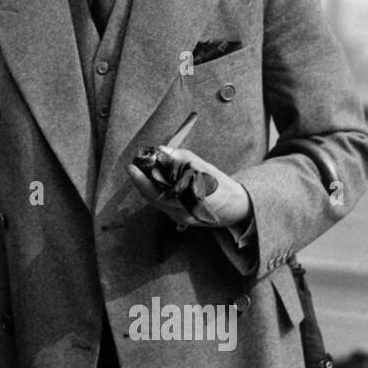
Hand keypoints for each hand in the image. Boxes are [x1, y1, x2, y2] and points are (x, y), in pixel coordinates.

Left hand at [127, 146, 250, 229]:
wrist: (236, 208)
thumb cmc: (221, 185)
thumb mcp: (205, 168)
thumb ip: (182, 158)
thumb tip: (160, 150)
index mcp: (188, 200)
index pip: (158, 192)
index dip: (142, 181)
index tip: (131, 167)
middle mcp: (182, 212)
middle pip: (153, 198)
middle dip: (140, 181)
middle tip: (133, 165)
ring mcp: (180, 217)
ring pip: (156, 201)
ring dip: (147, 186)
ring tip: (141, 170)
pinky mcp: (180, 217)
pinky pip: (162, 203)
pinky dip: (156, 191)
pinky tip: (155, 180)